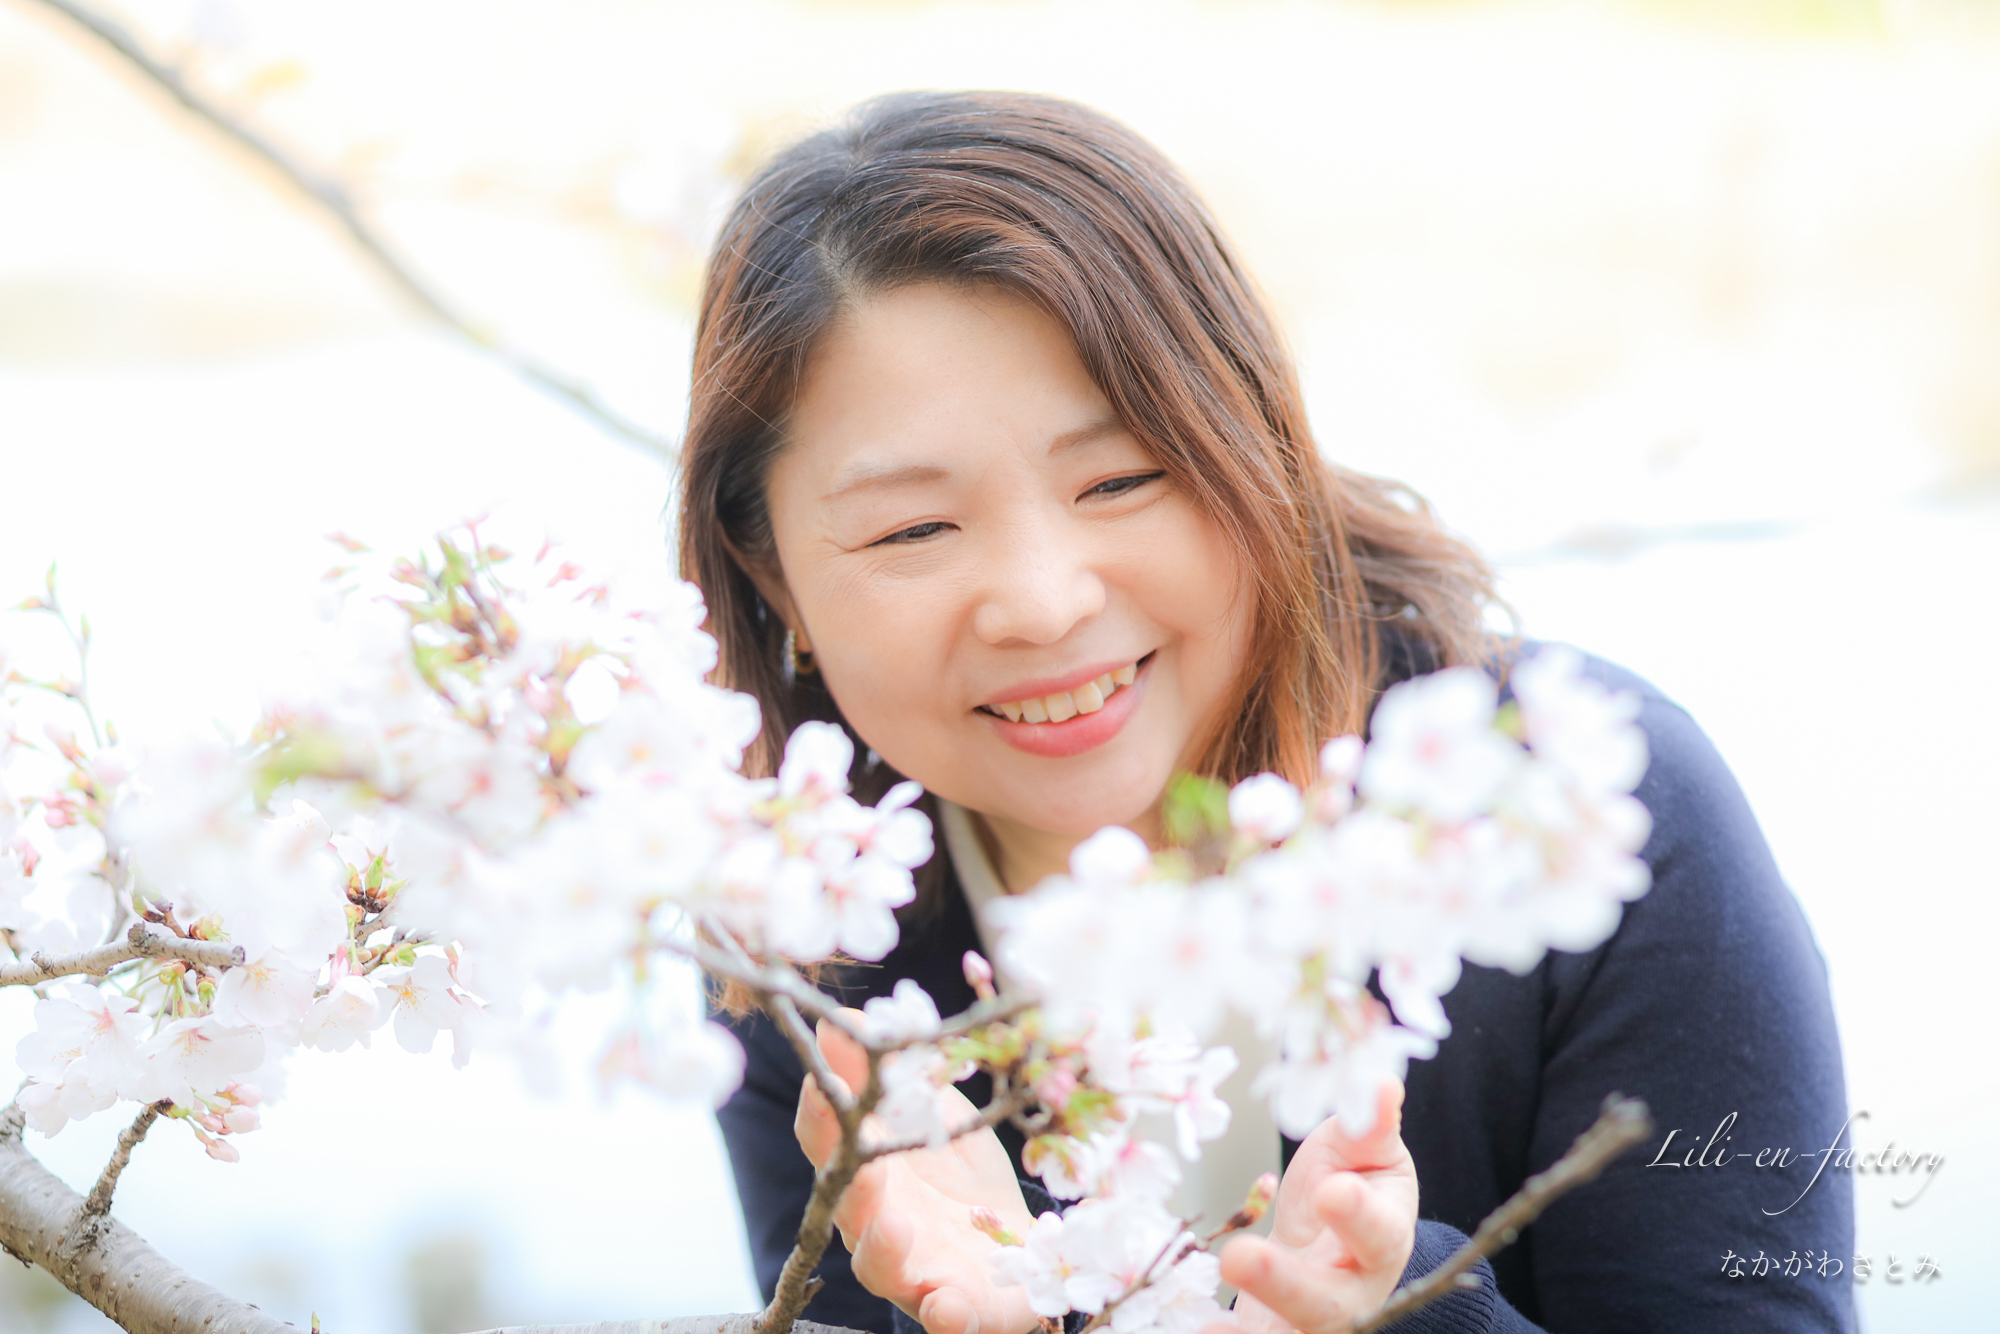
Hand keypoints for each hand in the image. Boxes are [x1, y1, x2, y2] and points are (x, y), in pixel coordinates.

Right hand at [795, 1014, 1041, 1333]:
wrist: (1019, 1251)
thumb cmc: (962, 1178)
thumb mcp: (937, 1116)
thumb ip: (895, 1077)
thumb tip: (840, 1018)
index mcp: (868, 1172)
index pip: (830, 1142)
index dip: (821, 1113)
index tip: (821, 1078)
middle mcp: (876, 1223)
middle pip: (844, 1204)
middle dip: (845, 1176)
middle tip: (854, 1150)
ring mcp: (913, 1270)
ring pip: (879, 1265)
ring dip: (881, 1246)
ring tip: (894, 1224)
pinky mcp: (956, 1307)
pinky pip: (944, 1318)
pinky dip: (944, 1315)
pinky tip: (947, 1305)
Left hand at [1205, 1082, 1417, 1333]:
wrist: (1328, 1240)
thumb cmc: (1349, 1184)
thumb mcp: (1362, 1151)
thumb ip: (1369, 1124)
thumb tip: (1379, 1079)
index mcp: (1382, 1239)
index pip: (1376, 1234)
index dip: (1357, 1218)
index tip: (1331, 1192)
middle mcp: (1349, 1293)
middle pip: (1323, 1301)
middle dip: (1283, 1283)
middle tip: (1239, 1257)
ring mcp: (1308, 1320)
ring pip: (1288, 1330)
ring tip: (1206, 1326)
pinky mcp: (1269, 1331)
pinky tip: (1195, 1328)